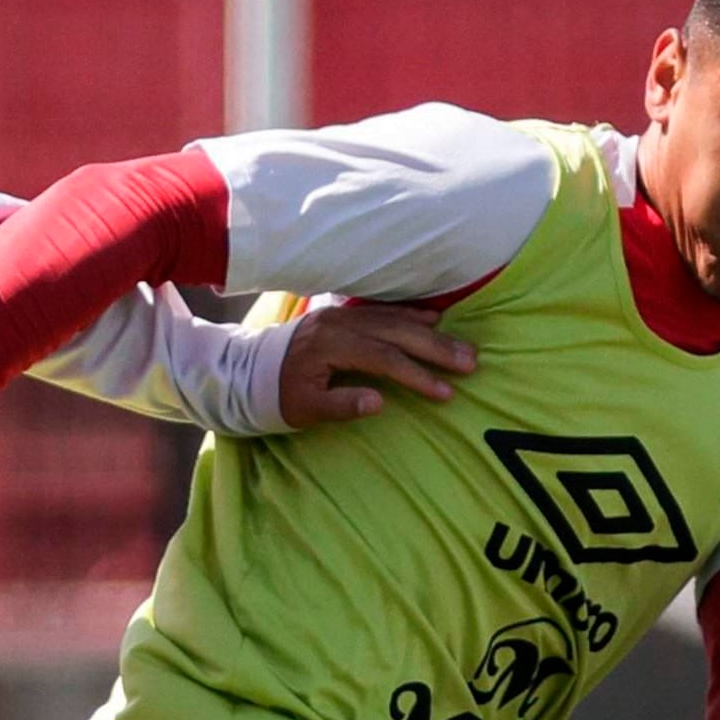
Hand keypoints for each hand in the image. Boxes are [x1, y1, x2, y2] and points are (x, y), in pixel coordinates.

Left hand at [274, 303, 474, 427]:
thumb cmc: (279, 395)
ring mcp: (342, 315)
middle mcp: (340, 324)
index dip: (417, 375)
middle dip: (437, 349)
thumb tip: (379, 404)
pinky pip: (382, 310)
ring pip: (394, 319)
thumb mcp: (304, 409)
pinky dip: (410, 314)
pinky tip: (433, 320)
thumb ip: (341, 406)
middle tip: (470, 363)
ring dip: (430, 333)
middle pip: (397, 333)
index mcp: (331, 347)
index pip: (384, 359)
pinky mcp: (342, 313)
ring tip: (461, 347)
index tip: (445, 392)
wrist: (249, 370)